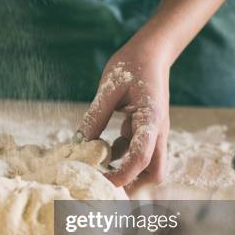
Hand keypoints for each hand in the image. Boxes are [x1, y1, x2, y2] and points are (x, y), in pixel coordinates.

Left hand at [77, 39, 170, 186]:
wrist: (151, 52)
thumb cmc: (131, 65)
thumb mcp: (108, 89)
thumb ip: (95, 116)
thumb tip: (78, 143)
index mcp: (151, 120)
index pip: (141, 158)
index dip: (122, 175)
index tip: (101, 182)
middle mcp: (157, 131)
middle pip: (154, 172)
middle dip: (132, 183)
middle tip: (104, 182)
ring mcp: (153, 132)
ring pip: (147, 164)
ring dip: (125, 169)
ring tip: (98, 164)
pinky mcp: (145, 130)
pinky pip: (136, 151)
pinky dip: (120, 155)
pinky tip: (102, 147)